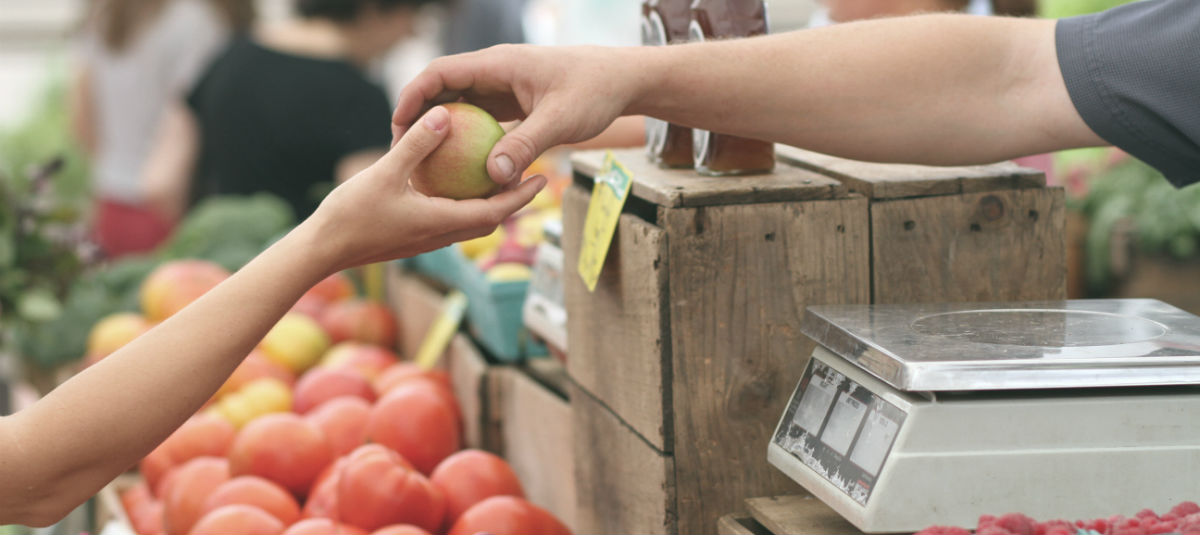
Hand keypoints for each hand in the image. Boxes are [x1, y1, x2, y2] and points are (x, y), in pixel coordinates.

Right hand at [304, 105, 545, 272]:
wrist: (321, 250)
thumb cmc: (351, 214)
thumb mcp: (384, 173)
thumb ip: (416, 145)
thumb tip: (445, 114)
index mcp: (441, 223)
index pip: (494, 212)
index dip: (521, 197)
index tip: (542, 179)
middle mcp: (439, 236)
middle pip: (488, 220)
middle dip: (512, 201)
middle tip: (531, 175)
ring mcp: (425, 240)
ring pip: (468, 222)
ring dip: (488, 204)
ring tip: (499, 177)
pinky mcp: (412, 238)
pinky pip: (448, 220)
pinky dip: (462, 204)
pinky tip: (454, 183)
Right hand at [392, 45, 644, 184]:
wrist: (623, 80)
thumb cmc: (595, 92)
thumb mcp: (560, 120)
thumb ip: (526, 145)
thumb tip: (493, 176)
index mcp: (498, 64)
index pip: (440, 73)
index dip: (413, 96)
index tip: (398, 126)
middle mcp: (495, 72)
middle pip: (443, 89)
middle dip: (419, 116)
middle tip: (402, 151)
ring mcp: (503, 87)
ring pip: (460, 105)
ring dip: (441, 130)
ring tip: (424, 163)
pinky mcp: (513, 102)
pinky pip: (480, 119)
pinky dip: (467, 139)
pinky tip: (461, 169)